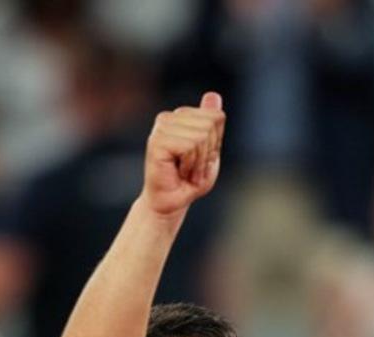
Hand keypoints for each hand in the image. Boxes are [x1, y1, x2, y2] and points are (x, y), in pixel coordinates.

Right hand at [142, 92, 225, 217]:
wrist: (170, 203)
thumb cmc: (188, 180)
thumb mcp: (209, 149)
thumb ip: (212, 123)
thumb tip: (214, 95)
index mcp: (181, 116)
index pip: (217, 117)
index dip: (215, 143)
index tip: (201, 158)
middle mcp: (168, 117)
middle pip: (211, 125)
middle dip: (208, 152)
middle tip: (193, 167)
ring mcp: (161, 128)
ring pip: (201, 136)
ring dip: (199, 161)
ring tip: (185, 171)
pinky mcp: (156, 141)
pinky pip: (190, 146)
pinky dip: (191, 164)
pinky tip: (179, 172)